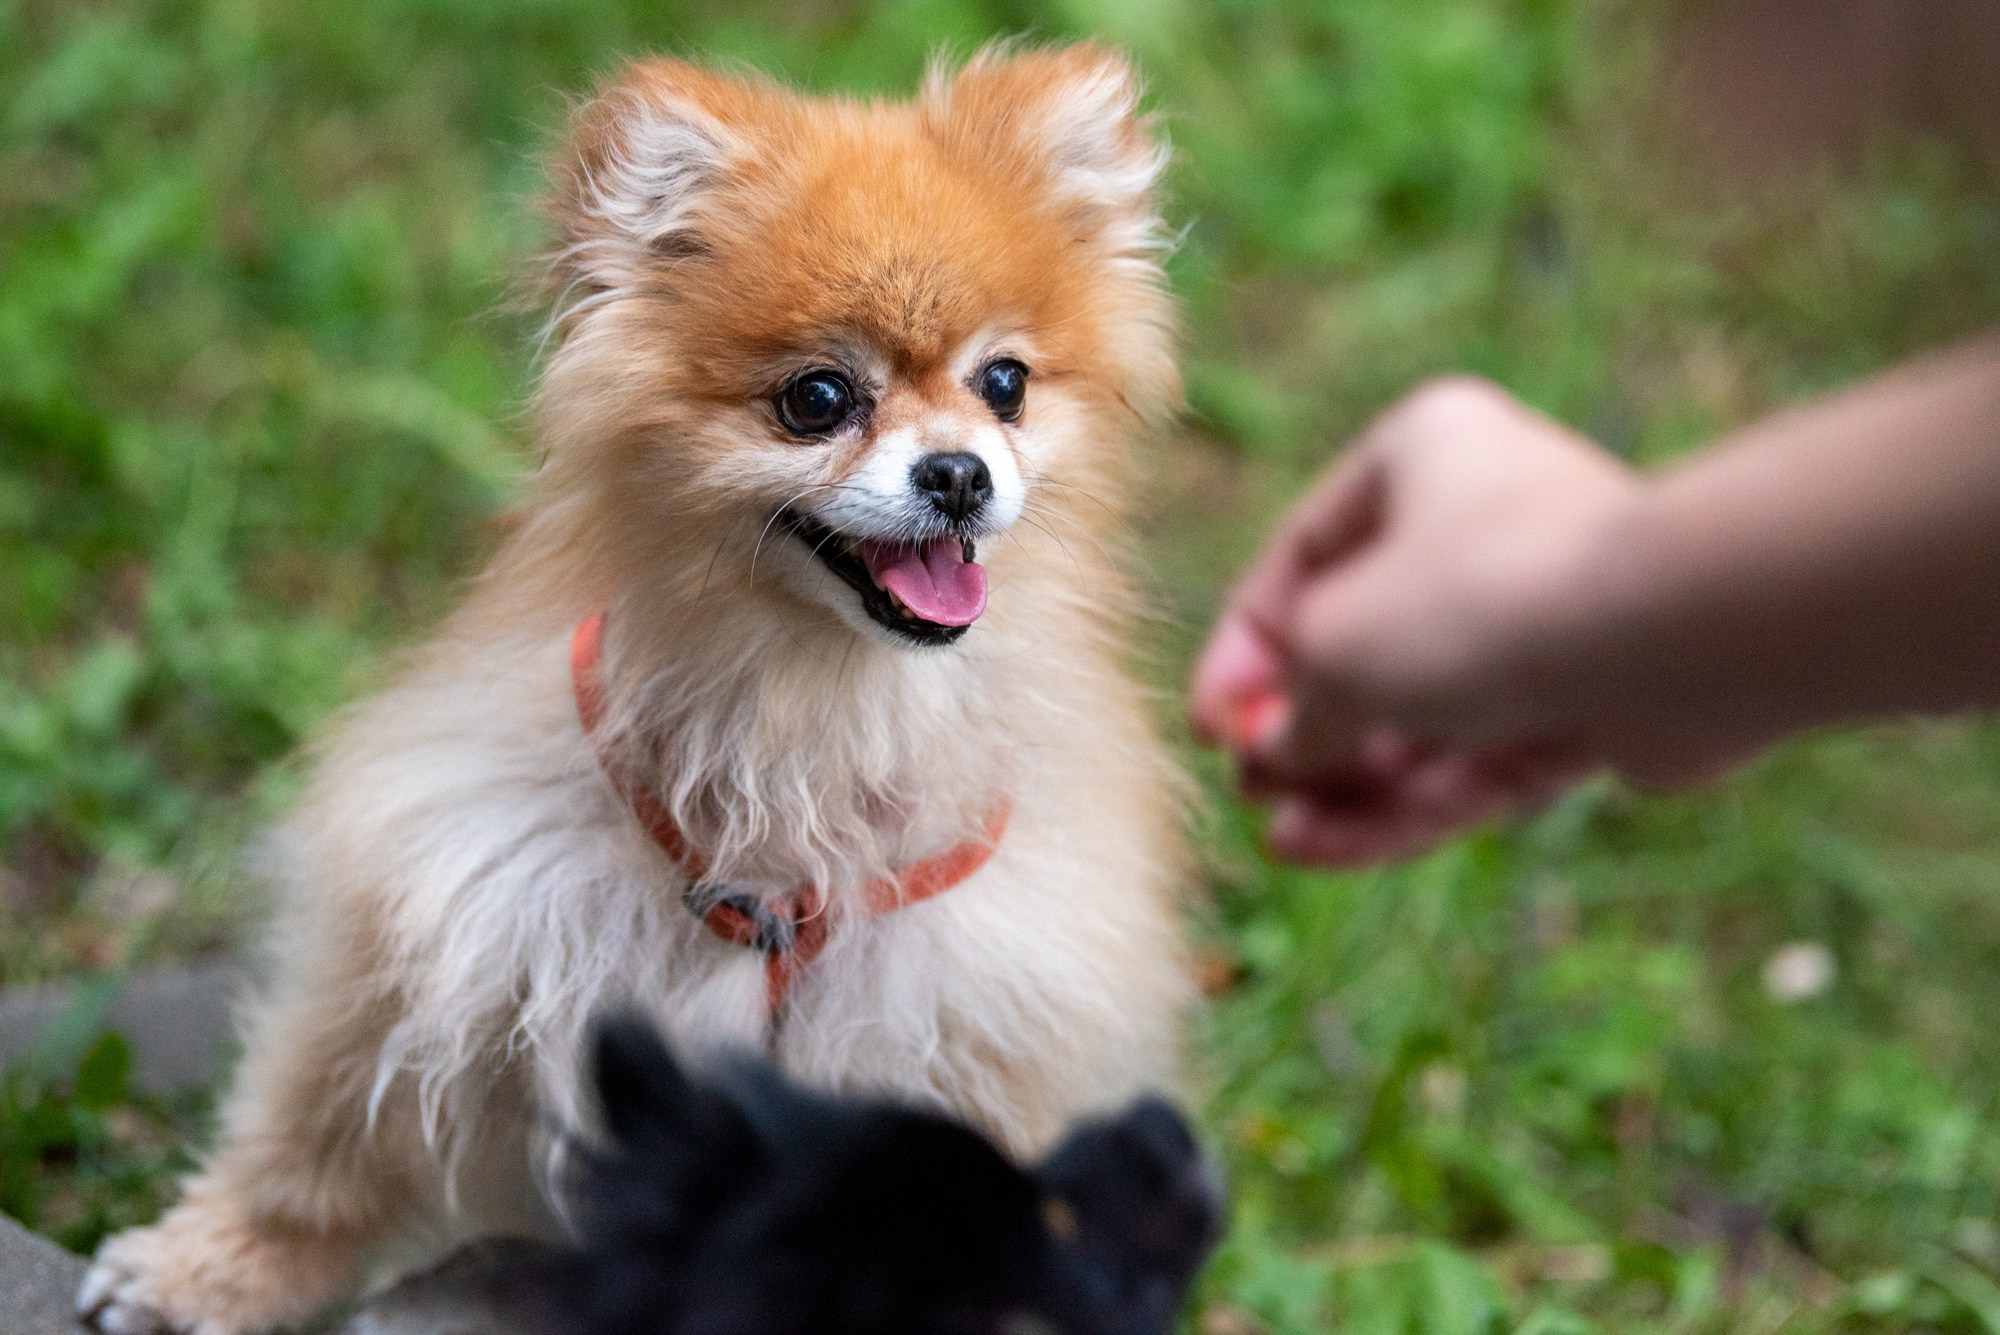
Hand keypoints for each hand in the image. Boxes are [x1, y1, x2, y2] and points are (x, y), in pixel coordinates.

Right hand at [1191, 378, 1642, 865]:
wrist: (1678, 636)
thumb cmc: (1481, 599)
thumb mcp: (1339, 648)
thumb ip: (1293, 708)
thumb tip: (1275, 757)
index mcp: (1421, 457)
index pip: (1304, 560)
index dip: (1244, 653)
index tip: (1210, 727)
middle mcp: (1485, 524)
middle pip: (1367, 644)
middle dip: (1306, 729)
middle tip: (1253, 788)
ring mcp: (1544, 618)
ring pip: (1425, 715)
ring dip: (1350, 782)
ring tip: (1284, 842)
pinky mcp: (1591, 704)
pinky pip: (1480, 756)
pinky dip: (1411, 803)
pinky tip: (1333, 847)